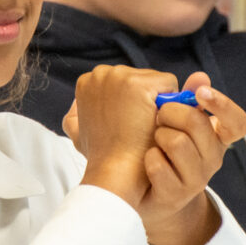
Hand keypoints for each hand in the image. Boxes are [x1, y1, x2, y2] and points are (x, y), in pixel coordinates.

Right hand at [72, 64, 175, 207]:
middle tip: (137, 126)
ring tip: (144, 125)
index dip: (132, 103)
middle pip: (141, 77)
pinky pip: (169, 85)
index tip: (126, 123)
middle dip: (145, 100)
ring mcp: (120, 77)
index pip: (124, 82)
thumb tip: (76, 105)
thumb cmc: (102, 156)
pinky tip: (154, 122)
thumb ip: (75, 116)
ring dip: (157, 101)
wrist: (115, 170)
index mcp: (87, 82)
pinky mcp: (140, 85)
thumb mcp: (78, 133)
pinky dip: (170, 103)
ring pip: (156, 81)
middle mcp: (101, 74)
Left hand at [140, 72, 245, 244]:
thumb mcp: (177, 124)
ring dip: (157, 135)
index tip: (201, 93)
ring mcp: (196, 180)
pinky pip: (158, 165)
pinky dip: (147, 157)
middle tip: (158, 114)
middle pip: (198, 124)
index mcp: (218, 138)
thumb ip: (188, 100)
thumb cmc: (162, 151)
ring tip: (152, 139)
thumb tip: (200, 76)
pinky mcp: (174, 195)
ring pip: (177, 142)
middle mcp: (213, 159)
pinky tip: (145, 159)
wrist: (144, 196)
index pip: (238, 122)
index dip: (223, 105)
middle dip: (171, 112)